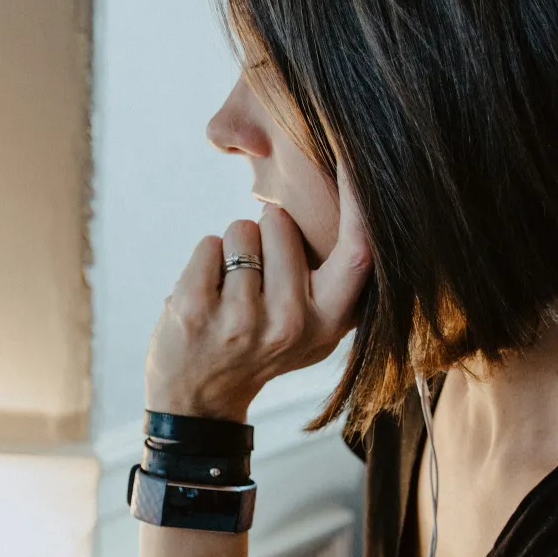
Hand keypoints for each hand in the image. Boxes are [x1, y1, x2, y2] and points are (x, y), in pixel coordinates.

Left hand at [145, 169, 370, 421]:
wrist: (198, 401)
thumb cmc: (261, 349)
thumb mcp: (313, 327)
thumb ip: (335, 279)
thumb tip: (359, 200)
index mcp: (330, 322)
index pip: (358, 250)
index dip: (360, 200)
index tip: (356, 155)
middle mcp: (291, 323)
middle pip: (281, 223)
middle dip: (266, 232)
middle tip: (258, 282)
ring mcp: (242, 319)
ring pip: (242, 229)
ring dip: (233, 250)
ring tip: (231, 293)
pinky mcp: (196, 310)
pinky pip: (209, 244)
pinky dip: (205, 260)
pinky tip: (206, 298)